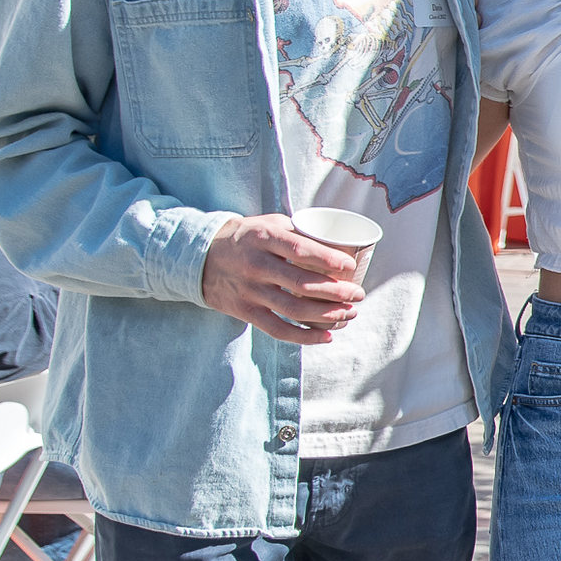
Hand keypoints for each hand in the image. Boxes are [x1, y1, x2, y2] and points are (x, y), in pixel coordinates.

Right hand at [202, 214, 363, 342]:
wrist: (201, 257)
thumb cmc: (248, 238)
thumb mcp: (268, 224)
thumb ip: (299, 232)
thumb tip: (341, 243)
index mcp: (264, 238)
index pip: (300, 249)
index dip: (328, 260)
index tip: (350, 267)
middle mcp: (255, 265)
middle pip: (302, 284)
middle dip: (337, 292)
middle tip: (358, 294)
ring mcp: (249, 291)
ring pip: (294, 309)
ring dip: (327, 315)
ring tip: (349, 313)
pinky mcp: (245, 311)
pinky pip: (278, 329)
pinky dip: (304, 337)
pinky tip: (326, 336)